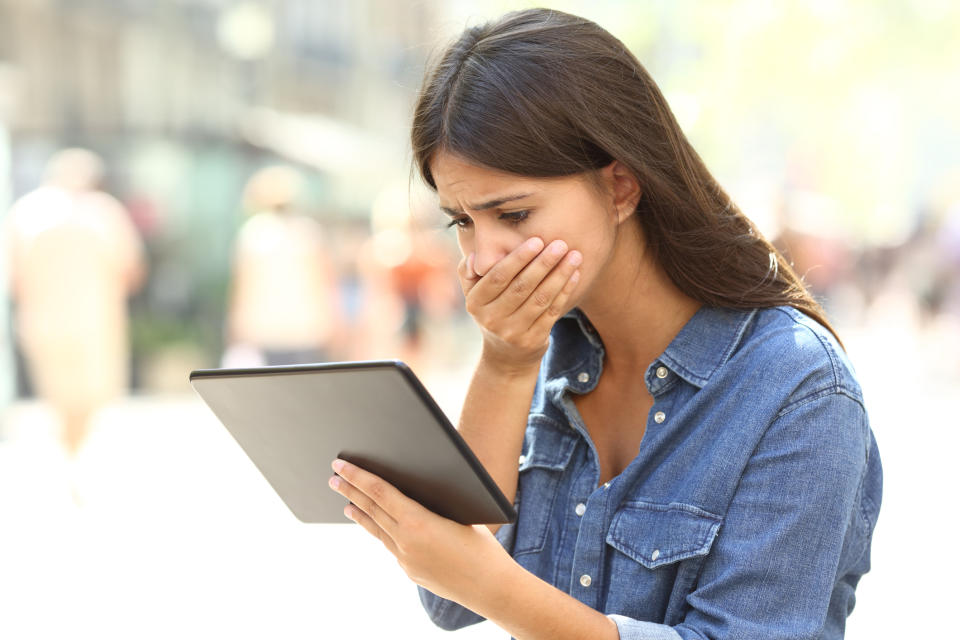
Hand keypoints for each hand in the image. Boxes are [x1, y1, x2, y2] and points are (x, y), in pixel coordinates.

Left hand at [328, 459, 513, 604]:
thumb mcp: (460, 514)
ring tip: (345, 502)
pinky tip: (377, 526)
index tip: (341, 465)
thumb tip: (414, 491)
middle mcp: (405, 542)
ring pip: (377, 530)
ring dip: (360, 513)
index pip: (379, 492)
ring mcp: (406, 560)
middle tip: (334, 477)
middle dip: (350, 491)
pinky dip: (380, 531)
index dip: (357, 476)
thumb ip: (432, 504)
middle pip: (371, 509)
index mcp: (417, 522)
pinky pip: (391, 546)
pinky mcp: (411, 572)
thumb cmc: (483, 546)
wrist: (491, 587)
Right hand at [459, 237, 581, 372]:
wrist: (505, 356)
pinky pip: (552, 312)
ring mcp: (513, 332)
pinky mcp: (533, 340)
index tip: (537, 240)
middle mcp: (492, 319)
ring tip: (574, 256)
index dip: (518, 258)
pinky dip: (565, 292)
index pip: (498, 277)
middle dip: (543, 263)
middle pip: (522, 287)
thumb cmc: (492, 311)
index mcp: (475, 303)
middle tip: (560, 244)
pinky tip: (575, 275)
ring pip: (540, 299)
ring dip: (559, 275)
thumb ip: (468, 272)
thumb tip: (475, 256)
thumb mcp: (473, 295)